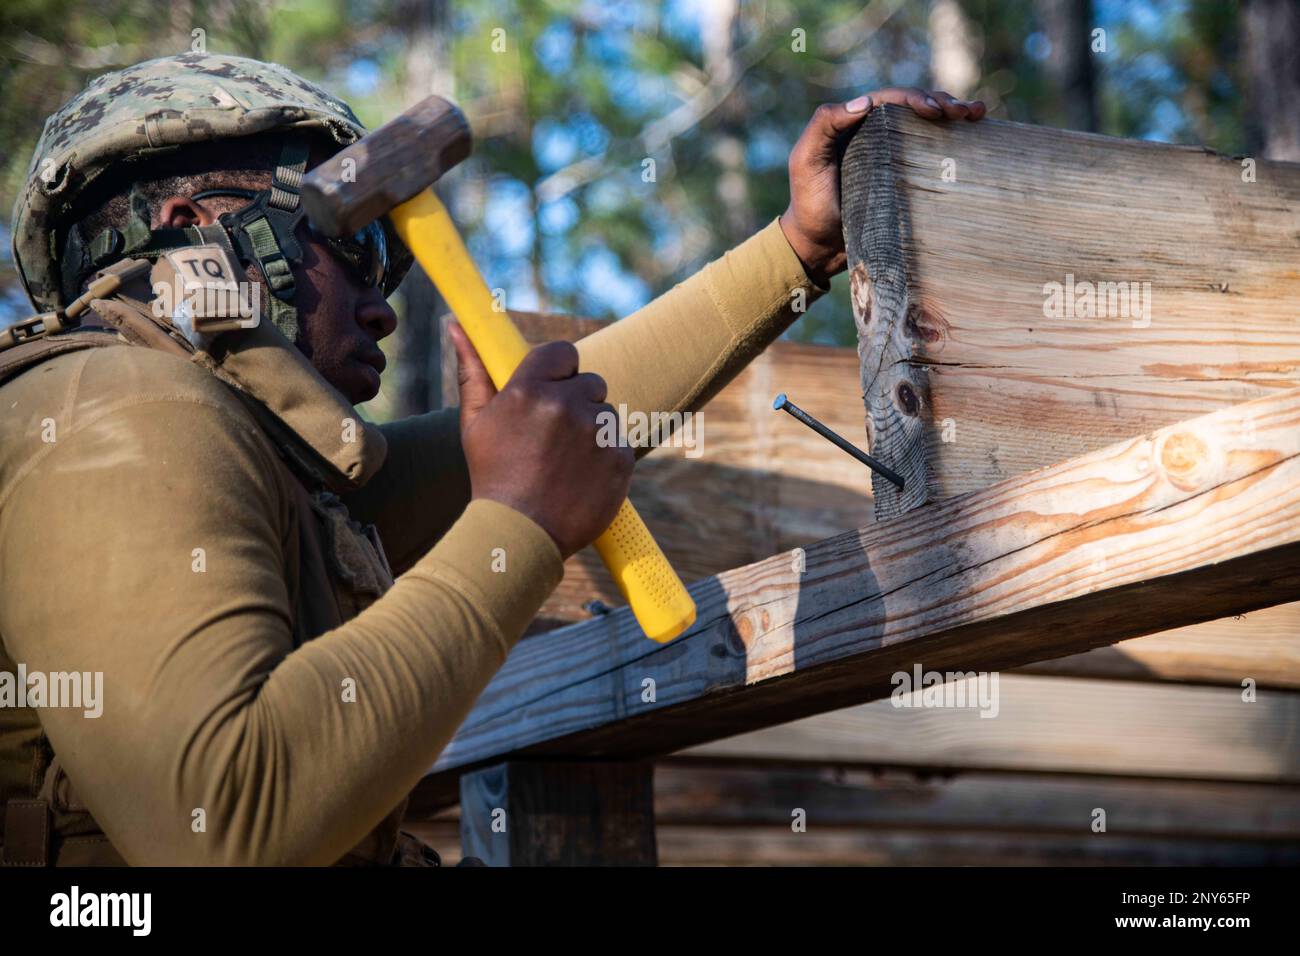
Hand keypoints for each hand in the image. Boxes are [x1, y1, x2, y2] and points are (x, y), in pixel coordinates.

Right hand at [450, 322, 632, 557]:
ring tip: (565, 464)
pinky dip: (606, 460)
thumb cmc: (492, 477)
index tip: (553, 390)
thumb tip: (457, 326)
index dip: (560, 372)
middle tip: (554, 438)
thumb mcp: (475, 422)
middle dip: (578, 404)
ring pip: (607, 414)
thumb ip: (473, 369)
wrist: (518, 535)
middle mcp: (565, 404)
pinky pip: (620, 445)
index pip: (564, 352)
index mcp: (528, 389)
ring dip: (593, 432)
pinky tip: (580, 479)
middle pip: (590, 383)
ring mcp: (596, 432)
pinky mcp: (620, 458)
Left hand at [779, 88, 985, 286]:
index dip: (915, 98)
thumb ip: (824, 125)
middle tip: (964, 113)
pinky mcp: (905, 176)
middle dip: (942, 102)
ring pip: (927, 124)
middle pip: (914, 106)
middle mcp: (875, 132)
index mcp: (853, 123)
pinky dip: (953, 138)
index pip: (890, 100)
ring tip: (976, 114)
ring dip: (954, 113)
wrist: (818, 245)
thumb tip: (865, 102)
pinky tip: (976, 132)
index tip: (936, 111)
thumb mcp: (807, 160)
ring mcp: (892, 153)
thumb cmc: (809, 204)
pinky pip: (931, 150)